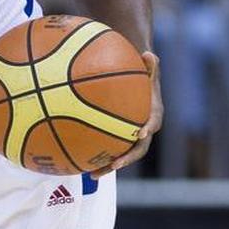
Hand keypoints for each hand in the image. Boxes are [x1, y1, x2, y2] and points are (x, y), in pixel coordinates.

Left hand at [91, 51, 162, 177]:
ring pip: (120, 155)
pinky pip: (106, 150)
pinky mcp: (117, 139)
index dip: (147, 129)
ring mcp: (129, 137)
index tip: (140, 133)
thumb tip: (149, 53)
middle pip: (137, 149)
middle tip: (114, 165)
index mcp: (152, 114)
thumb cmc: (139, 72)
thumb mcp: (146, 67)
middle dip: (126, 158)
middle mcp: (143, 130)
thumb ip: (149, 64)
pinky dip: (94, 158)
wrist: (136, 82)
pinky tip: (76, 164)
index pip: (152, 124)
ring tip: (91, 175)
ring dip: (107, 166)